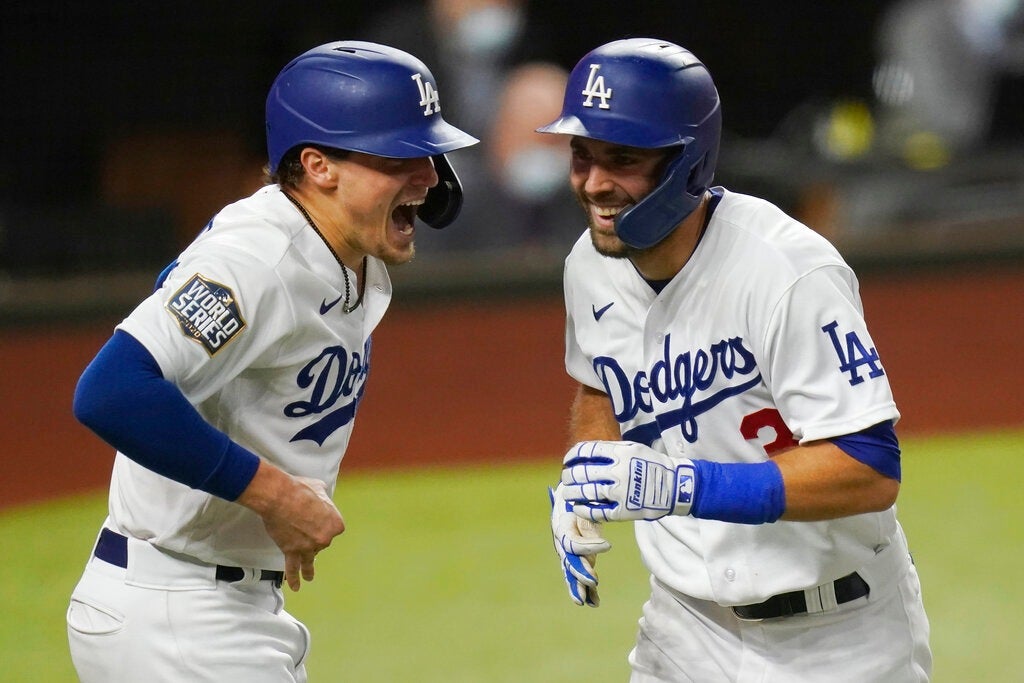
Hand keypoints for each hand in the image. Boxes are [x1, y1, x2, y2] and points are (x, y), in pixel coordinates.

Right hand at [238, 463, 345, 590]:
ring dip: (309, 570)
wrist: (281, 497)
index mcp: (335, 523)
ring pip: (310, 561)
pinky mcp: (292, 551)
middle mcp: (325, 538)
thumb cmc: (300, 490)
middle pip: (321, 542)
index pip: (334, 528)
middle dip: (312, 537)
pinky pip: (293, 568)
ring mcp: (308, 547)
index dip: (323, 523)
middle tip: (301, 526)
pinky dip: (294, 578)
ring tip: (310, 577)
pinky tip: (296, 586)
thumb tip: (322, 495)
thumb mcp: (319, 488)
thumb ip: (323, 496)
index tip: (316, 519)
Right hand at [549, 484, 610, 606]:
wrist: (572, 495)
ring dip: (579, 587)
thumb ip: (587, 503)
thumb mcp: (583, 496)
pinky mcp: (576, 558)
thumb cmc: (579, 494)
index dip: (589, 546)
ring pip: (571, 573)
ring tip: (585, 601)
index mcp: (561, 526)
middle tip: (594, 581)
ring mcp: (568, 553)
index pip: (572, 542)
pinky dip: (586, 590)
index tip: (608, 545)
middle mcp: (562, 542)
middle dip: (580, 573)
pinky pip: (578, 576)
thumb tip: (592, 503)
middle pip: (568, 561)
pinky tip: (594, 602)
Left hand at [561, 441, 695, 521]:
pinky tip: (578, 507)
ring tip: (568, 493)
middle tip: (566, 478)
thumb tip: (584, 454)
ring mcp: (619, 493)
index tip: (567, 461)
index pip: (586, 451)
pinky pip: (596, 512)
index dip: (572, 456)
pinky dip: (583, 509)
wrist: (675, 486)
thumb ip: (610, 449)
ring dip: (572, 493)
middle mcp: (618, 472)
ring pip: (586, 492)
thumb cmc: (652, 464)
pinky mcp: (622, 511)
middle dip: (569, 475)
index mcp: (620, 454)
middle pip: (582, 472)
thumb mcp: (633, 448)